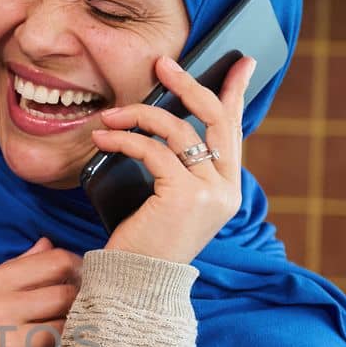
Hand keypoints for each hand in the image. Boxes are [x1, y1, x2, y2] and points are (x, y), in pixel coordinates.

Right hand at [0, 237, 81, 346]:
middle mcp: (3, 309)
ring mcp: (13, 344)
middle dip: (81, 302)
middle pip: (68, 294)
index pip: (54, 262)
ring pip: (70, 328)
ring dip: (75, 334)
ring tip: (69, 338)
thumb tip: (47, 245)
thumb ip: (12, 270)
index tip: (81, 278)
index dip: (77, 267)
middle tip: (82, 312)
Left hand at [88, 54, 255, 264]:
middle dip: (188, 85)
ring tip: (110, 117)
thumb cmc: (145, 242)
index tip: (240, 63)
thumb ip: (178, 167)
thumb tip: (166, 121)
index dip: (236, 93)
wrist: (136, 284)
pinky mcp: (184, 195)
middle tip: (162, 65)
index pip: (234, 131)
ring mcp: (209, 193)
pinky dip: (126, 139)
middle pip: (215, 119)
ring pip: (179, 131)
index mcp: (226, 189)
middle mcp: (225, 190)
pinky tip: (105, 139)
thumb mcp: (167, 200)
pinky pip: (154, 150)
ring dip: (140, 115)